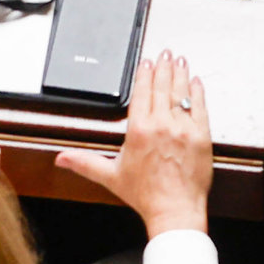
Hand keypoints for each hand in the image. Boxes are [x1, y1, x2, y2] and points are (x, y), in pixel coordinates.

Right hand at [56, 50, 216, 237]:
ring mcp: (183, 128)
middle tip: (164, 54)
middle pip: (162, 87)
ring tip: (179, 60)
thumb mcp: (111, 176)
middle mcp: (161, 124)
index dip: (144, 74)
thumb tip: (62, 159)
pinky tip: (196, 82)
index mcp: (139, 129)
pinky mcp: (201, 135)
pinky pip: (199, 107)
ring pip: (180, 93)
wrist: (174, 210)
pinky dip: (197, 92)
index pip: (141, 92)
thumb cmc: (145, 195)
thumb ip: (85, 162)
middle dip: (163, 67)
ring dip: (180, 74)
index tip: (145, 62)